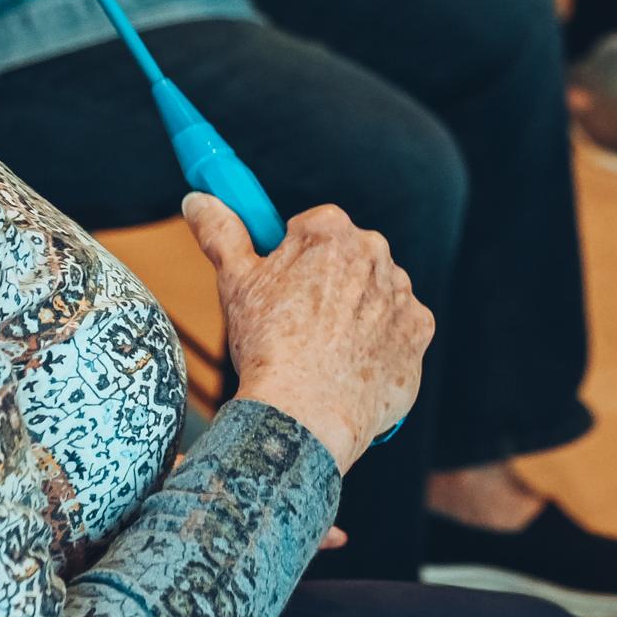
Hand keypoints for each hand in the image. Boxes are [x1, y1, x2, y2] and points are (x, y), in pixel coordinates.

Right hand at [185, 195, 432, 471]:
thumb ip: (221, 231)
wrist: (304, 415)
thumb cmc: (267, 346)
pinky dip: (381, 344)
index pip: (312, 229)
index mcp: (331, 229)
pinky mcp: (419, 332)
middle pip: (347, 259)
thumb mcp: (234, 282)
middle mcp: (376, 252)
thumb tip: (197, 200)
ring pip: (373, 294)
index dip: (293, 259)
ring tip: (324, 351)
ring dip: (356, 312)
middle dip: (327, 283)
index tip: (282, 287)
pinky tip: (352, 366)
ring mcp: (402, 293)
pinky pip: (399, 329)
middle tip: (299, 324)